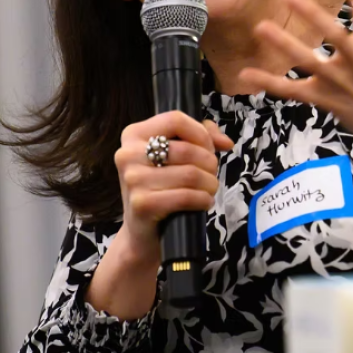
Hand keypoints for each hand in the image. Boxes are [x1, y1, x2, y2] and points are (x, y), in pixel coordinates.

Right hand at [114, 111, 232, 265]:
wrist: (142, 233)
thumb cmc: (161, 189)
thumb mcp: (175, 157)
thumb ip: (201, 137)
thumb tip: (225, 142)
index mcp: (133, 134)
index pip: (176, 119)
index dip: (200, 134)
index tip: (209, 149)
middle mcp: (128, 154)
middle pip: (187, 149)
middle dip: (209, 163)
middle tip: (211, 174)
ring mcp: (133, 180)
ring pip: (190, 174)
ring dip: (210, 184)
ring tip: (209, 189)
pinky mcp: (142, 204)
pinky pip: (186, 196)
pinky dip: (203, 200)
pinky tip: (203, 202)